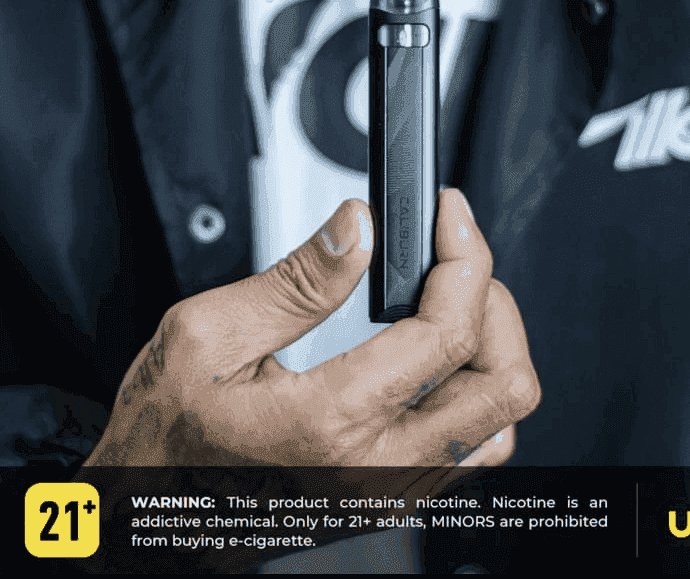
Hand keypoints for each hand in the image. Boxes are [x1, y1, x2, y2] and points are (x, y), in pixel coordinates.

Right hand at [83, 189, 538, 467]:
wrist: (144, 512)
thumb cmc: (164, 438)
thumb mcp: (207, 337)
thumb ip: (297, 280)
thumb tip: (357, 229)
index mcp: (330, 422)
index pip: (447, 333)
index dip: (464, 257)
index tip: (450, 218)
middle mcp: (374, 467)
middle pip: (504, 385)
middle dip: (495, 303)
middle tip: (456, 263)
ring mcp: (388, 490)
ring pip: (500, 422)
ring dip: (492, 351)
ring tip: (450, 306)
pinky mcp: (388, 496)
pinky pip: (471, 450)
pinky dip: (474, 391)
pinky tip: (439, 358)